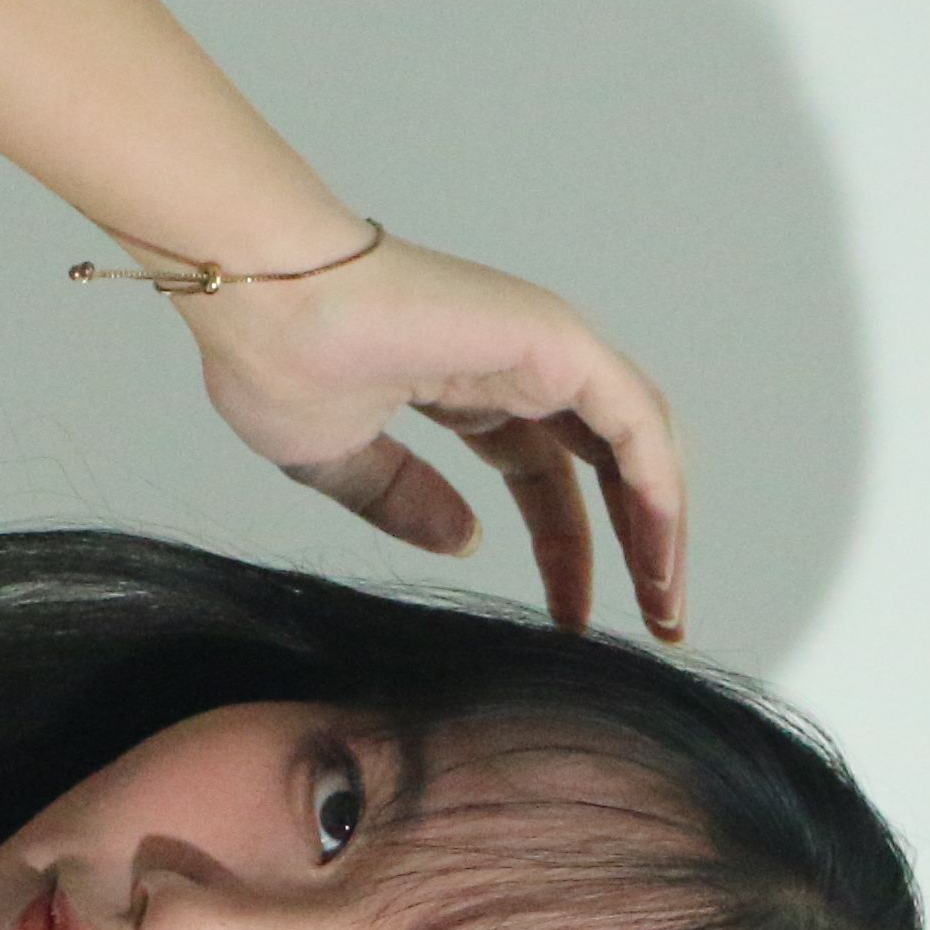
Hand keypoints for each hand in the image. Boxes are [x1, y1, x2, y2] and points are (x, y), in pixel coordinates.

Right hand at [153, 231, 691, 640]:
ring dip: (660, 526)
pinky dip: (658, 489)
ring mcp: (545, 346)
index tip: (571, 621)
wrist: (265, 306)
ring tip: (664, 607)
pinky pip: (636, 424)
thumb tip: (467, 542)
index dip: (567, 551)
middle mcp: (519, 364)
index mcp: (470, 386)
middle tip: (654, 623)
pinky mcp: (559, 341)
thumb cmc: (273, 357)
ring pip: (636, 445)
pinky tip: (660, 552)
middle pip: (605, 466)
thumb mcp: (338, 461)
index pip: (544, 479)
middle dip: (635, 545)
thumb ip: (404, 501)